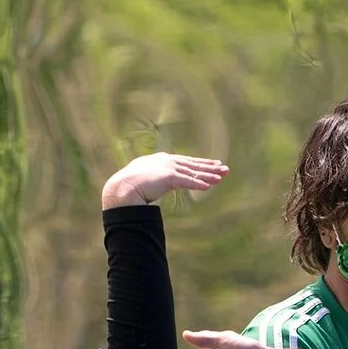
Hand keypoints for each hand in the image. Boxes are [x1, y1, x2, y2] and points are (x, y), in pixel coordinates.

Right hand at [101, 152, 227, 209]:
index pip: (186, 162)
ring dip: (209, 175)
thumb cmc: (129, 185)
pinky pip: (187, 181)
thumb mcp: (145, 178)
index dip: (201, 164)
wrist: (122, 187)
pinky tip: (209, 186)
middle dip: (210, 167)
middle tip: (225, 169)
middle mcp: (168, 161)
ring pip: (193, 172)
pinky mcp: (168, 177)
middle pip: (194, 165)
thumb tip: (156, 186)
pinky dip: (198, 183)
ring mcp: (168, 168)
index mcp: (163, 160)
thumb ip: (155, 180)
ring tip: (222, 177)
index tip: (213, 165)